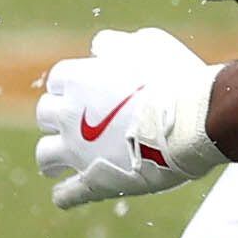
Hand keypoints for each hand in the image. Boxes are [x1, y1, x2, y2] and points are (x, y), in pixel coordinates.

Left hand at [35, 28, 224, 209]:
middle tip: (77, 120)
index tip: (88, 85)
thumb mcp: (148, 43)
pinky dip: (65, 194)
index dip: (75, 81)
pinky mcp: (94, 182)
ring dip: (51, 157)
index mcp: (80, 80)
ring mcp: (78, 151)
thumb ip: (116, 44)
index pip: (59, 78)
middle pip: (46, 114)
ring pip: (46, 154)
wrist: (191, 121)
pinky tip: (67, 194)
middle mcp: (70, 115)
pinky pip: (67, 195)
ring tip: (58, 163)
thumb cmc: (174, 78)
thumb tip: (100, 48)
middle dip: (59, 115)